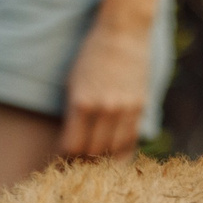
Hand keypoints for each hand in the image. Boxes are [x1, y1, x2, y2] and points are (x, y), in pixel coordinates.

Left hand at [60, 20, 151, 158]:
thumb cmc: (90, 56)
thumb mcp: (72, 82)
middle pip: (93, 152)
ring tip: (95, 166)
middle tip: (77, 167)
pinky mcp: (141, 108)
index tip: (62, 161)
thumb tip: (72, 143)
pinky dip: (121, 152)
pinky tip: (114, 158)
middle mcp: (105, 109)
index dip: (66, 157)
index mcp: (82, 102)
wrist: (123, 35)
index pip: (73, 145)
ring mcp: (126, 110)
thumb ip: (73, 114)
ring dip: (104, 161)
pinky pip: (131, 141)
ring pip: (114, 151)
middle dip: (83, 162)